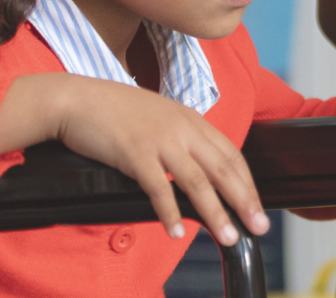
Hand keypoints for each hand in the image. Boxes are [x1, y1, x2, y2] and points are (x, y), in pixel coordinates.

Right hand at [46, 74, 267, 244]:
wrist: (76, 99)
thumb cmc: (114, 111)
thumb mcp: (160, 118)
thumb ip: (181, 139)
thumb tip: (197, 169)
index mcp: (191, 120)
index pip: (232, 154)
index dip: (248, 183)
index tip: (257, 206)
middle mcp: (182, 128)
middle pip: (223, 169)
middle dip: (245, 201)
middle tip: (259, 226)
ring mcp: (160, 140)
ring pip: (197, 182)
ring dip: (215, 213)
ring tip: (228, 235)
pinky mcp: (134, 153)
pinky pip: (158, 188)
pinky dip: (170, 211)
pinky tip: (177, 230)